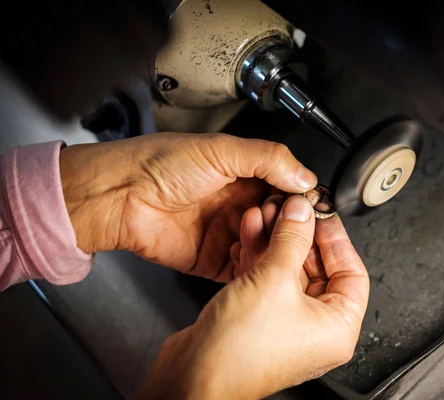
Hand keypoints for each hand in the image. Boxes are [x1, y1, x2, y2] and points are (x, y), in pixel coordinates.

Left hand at [59, 133, 316, 280]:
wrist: (121, 197)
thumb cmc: (161, 164)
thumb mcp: (222, 149)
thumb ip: (268, 158)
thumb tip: (306, 176)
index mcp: (245, 174)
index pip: (288, 187)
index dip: (302, 197)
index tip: (314, 205)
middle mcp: (240, 204)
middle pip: (282, 220)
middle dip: (292, 226)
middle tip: (297, 227)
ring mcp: (229, 234)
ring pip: (268, 247)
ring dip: (275, 247)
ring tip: (276, 242)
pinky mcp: (215, 260)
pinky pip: (245, 268)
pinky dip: (257, 268)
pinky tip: (263, 263)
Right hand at [140, 195, 369, 398]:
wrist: (192, 376)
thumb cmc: (238, 352)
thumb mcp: (273, 280)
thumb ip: (291, 239)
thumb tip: (302, 212)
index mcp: (337, 328)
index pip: (351, 272)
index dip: (336, 238)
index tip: (322, 213)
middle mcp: (315, 329)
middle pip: (317, 269)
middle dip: (300, 235)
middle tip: (291, 209)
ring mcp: (286, 324)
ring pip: (288, 272)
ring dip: (276, 242)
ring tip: (267, 213)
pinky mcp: (260, 320)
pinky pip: (267, 281)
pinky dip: (259, 257)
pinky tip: (249, 234)